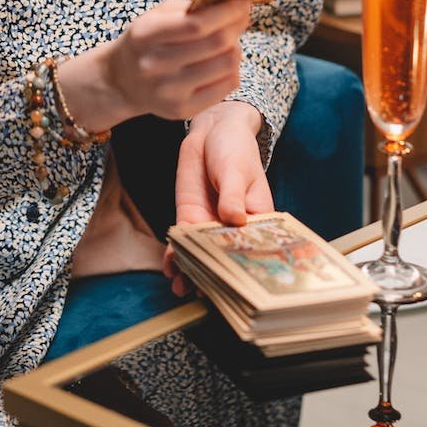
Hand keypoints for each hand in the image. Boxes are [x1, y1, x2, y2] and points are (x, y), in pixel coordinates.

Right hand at [58, 0, 252, 131]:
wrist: (121, 81)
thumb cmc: (146, 42)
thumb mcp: (156, 16)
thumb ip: (189, 7)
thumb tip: (233, 4)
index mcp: (145, 36)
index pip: (196, 24)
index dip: (226, 12)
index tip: (242, 2)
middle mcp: (154, 66)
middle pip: (216, 44)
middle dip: (236, 26)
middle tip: (241, 17)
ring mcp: (168, 91)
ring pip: (226, 64)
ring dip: (235, 47)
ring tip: (228, 41)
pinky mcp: (182, 110)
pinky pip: (227, 85)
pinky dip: (232, 69)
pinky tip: (222, 62)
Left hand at [162, 100, 272, 296]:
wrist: (213, 131)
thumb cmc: (235, 149)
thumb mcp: (236, 170)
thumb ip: (233, 195)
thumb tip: (233, 218)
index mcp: (256, 219)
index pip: (252, 249)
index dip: (243, 268)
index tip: (234, 286)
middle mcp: (233, 227)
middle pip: (224, 257)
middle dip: (213, 276)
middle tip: (202, 295)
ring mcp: (210, 223)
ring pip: (201, 253)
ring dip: (191, 271)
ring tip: (182, 289)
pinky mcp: (190, 216)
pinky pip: (182, 239)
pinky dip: (175, 253)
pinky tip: (170, 267)